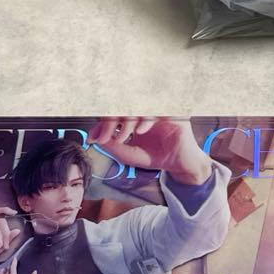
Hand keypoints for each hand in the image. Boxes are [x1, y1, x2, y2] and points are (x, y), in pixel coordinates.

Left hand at [88, 117, 210, 184]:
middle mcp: (145, 112)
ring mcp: (159, 112)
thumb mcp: (129, 155)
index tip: (94, 138)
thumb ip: (112, 146)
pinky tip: (140, 132)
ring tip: (122, 139)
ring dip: (126, 122)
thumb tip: (94, 137)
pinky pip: (157, 111)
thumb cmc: (157, 157)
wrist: (178, 165)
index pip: (115, 113)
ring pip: (138, 108)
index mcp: (134, 119)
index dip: (102, 124)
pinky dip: (145, 120)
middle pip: (123, 107)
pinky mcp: (173, 114)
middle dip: (110, 122)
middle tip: (104, 137)